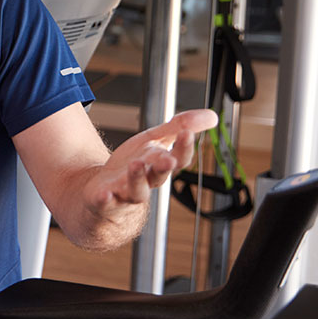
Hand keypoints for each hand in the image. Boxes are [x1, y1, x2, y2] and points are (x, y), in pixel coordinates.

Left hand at [88, 109, 217, 215]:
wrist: (105, 190)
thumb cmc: (135, 165)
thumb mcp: (156, 140)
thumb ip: (180, 127)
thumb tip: (213, 116)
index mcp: (160, 164)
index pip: (178, 158)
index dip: (184, 147)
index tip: (187, 133)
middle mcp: (147, 180)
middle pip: (159, 176)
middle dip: (164, 167)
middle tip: (168, 159)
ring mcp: (126, 191)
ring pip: (136, 190)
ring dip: (137, 179)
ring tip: (136, 165)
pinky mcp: (106, 199)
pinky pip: (107, 202)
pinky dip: (106, 199)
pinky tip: (105, 194)